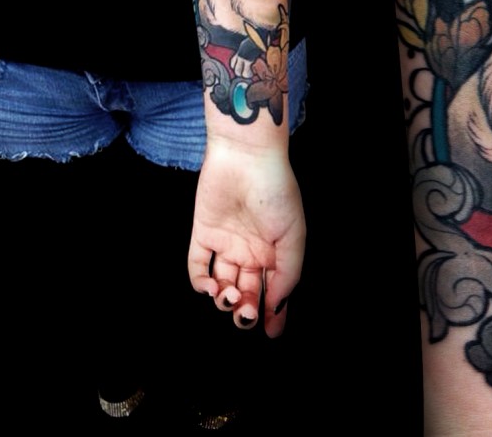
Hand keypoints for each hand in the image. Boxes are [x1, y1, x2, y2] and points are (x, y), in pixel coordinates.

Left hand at [187, 140, 304, 336]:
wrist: (246, 158)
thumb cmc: (276, 192)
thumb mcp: (294, 236)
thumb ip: (288, 273)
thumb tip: (277, 306)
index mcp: (277, 252)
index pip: (275, 290)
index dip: (274, 313)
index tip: (270, 332)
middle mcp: (252, 251)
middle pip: (247, 292)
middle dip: (247, 309)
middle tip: (246, 312)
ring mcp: (226, 243)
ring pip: (222, 285)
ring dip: (224, 299)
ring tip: (229, 295)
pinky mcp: (203, 235)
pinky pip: (197, 267)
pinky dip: (200, 283)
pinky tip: (208, 287)